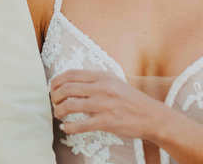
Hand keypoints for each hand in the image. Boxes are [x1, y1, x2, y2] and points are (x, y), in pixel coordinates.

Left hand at [50, 69, 164, 139]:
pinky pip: (81, 125)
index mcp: (102, 76)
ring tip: (58, 114)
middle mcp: (102, 88)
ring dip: (59, 111)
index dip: (57, 80)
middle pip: (67, 88)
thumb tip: (72, 84)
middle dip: (55, 96)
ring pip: (70, 105)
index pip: (71, 74)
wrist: (150, 116)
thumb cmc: (131, 100)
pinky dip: (69, 127)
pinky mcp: (106, 121)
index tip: (52, 87)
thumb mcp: (114, 82)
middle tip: (53, 102)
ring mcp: (104, 104)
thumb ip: (95, 81)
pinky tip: (66, 128)